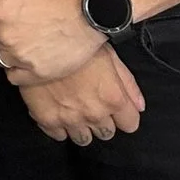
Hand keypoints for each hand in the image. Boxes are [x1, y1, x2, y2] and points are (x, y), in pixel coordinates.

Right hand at [19, 48, 145, 145]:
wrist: (39, 39)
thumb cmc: (77, 42)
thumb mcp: (110, 56)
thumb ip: (128, 84)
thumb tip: (139, 106)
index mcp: (113, 99)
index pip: (130, 125)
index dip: (123, 115)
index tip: (114, 107)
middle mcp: (94, 114)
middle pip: (106, 134)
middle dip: (101, 121)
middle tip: (90, 103)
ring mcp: (70, 119)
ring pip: (83, 139)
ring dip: (81, 126)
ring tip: (72, 108)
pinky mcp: (47, 120)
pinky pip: (59, 136)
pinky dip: (59, 126)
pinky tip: (56, 110)